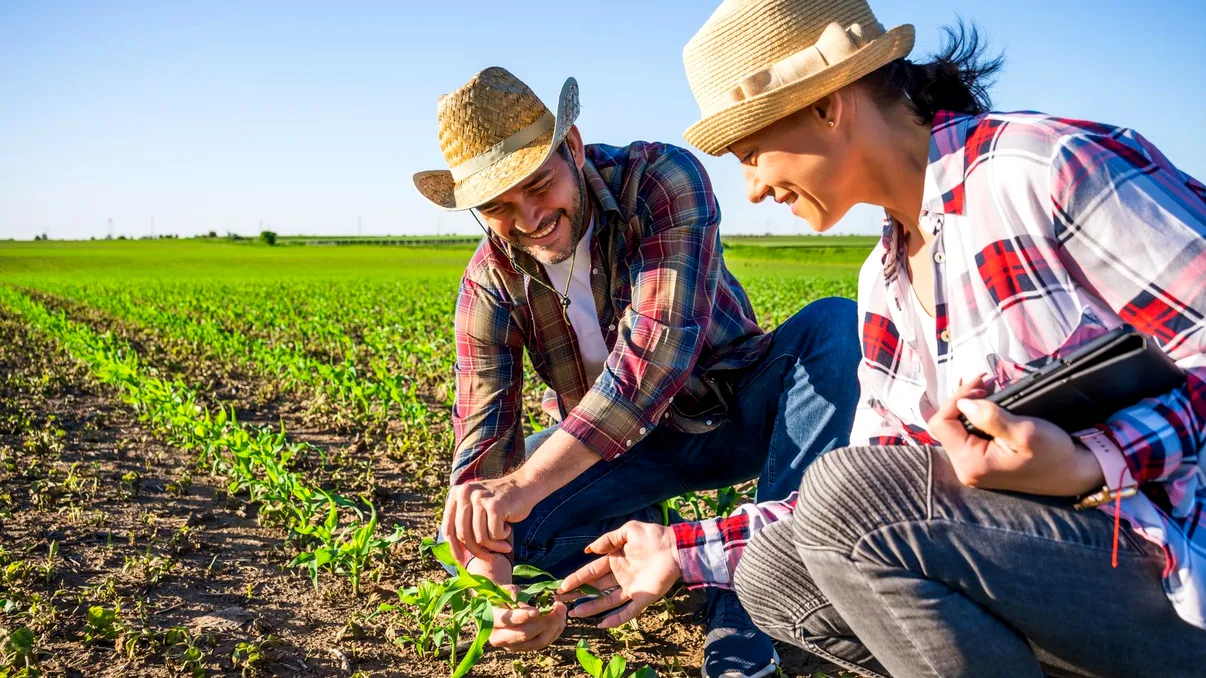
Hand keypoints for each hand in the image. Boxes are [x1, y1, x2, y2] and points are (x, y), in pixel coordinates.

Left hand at [441, 473, 531, 563]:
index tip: (461, 562)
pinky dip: (502, 536)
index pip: (448, 527)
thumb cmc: (499, 503)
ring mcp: (479, 498)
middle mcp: (464, 493)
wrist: (524, 486)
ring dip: (494, 546)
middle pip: (464, 535)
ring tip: (504, 543)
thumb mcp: (476, 508)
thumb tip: (456, 555)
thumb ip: (464, 523)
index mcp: (456, 494)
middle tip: (489, 557)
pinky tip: (508, 527)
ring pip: (480, 537)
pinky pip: (494, 534)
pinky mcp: (494, 505)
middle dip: (477, 551)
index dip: (453, 548)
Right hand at [466, 551, 566, 650]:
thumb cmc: (503, 595)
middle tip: (559, 606)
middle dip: (545, 621)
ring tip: (562, 611)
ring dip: (553, 627)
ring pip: (537, 642)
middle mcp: (498, 638)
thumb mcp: (508, 591)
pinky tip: (561, 619)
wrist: (497, 608)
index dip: (522, 616)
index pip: (507, 621)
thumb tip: (533, 610)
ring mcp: (512, 646)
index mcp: (490, 620)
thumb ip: (518, 598)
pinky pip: (542, 643)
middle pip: (525, 634)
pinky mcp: (524, 648)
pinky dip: (554, 632)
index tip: (537, 610)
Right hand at [555, 521, 679, 628]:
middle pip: (595, 588)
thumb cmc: (652, 536)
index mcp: (615, 560)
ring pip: (606, 602)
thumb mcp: (628, 531)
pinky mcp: (642, 598)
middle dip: (579, 595)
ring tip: (574, 614)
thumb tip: (588, 550)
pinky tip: (601, 624)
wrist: (674, 547)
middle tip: (562, 601)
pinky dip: (614, 619)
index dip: (576, 579)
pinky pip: (627, 612)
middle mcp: (620, 576)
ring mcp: (630, 589)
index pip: (591, 572)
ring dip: (591, 608)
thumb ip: (608, 540)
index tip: (562, 586)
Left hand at [927, 375, 1104, 495]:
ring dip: (968, 405)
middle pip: (946, 425)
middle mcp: (965, 467)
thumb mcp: (1025, 432)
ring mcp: (972, 466)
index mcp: (971, 463)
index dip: (956, 399)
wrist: (1073, 473)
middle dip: (962, 399)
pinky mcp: (981, 461)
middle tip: (984, 381)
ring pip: (956, 428)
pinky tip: (987, 401)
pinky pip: (967, 433)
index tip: (981, 385)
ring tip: (986, 387)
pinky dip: (975, 415)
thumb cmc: (1053, 454)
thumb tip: (962, 403)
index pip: (942, 424)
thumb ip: (991, 417)